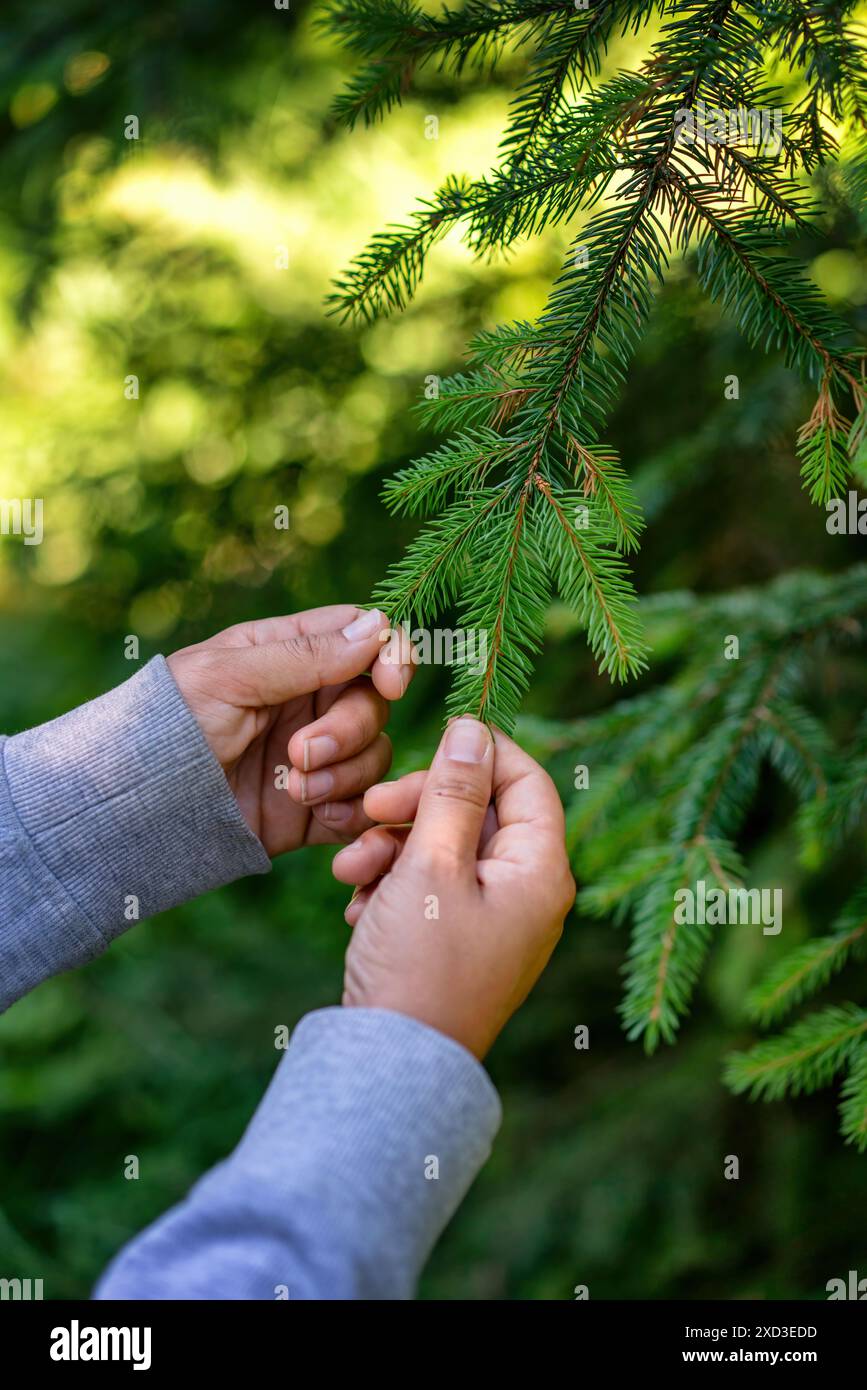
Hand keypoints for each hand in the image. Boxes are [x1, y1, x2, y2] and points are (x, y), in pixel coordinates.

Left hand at [167, 606, 411, 856]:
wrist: (138, 809)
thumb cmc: (166, 726)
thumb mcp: (227, 677)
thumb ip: (303, 655)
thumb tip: (375, 627)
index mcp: (287, 654)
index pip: (363, 636)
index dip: (390, 655)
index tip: (390, 684)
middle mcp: (308, 701)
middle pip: (373, 703)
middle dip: (348, 730)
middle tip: (299, 753)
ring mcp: (315, 756)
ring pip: (375, 755)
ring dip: (345, 774)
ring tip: (295, 791)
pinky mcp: (315, 807)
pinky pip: (362, 806)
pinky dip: (350, 812)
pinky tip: (315, 815)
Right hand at [331, 718, 575, 1058]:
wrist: (391, 1066)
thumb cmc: (419, 964)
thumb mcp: (431, 864)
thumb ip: (452, 792)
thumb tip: (473, 729)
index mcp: (539, 871)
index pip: (526, 780)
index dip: (476, 753)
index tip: (422, 748)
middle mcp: (526, 892)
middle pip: (478, 811)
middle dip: (415, 805)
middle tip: (368, 809)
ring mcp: (493, 919)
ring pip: (443, 847)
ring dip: (391, 846)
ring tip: (349, 870)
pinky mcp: (457, 940)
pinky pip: (429, 887)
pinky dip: (391, 883)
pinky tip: (357, 905)